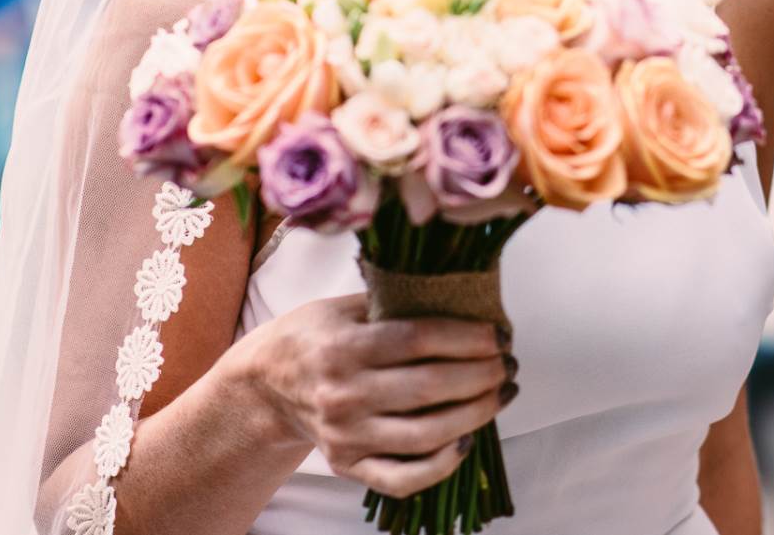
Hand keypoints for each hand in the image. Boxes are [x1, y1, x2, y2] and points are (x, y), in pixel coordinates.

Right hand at [239, 294, 515, 497]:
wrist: (266, 384)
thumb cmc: (313, 336)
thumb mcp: (343, 306)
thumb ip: (394, 301)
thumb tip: (461, 295)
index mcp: (342, 347)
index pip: (417, 339)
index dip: (467, 337)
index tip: (498, 334)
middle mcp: (342, 394)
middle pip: (428, 388)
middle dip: (481, 375)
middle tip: (508, 364)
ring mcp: (345, 435)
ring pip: (424, 435)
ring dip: (475, 415)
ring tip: (500, 395)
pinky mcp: (347, 465)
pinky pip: (402, 477)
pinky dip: (441, 465)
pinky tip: (468, 440)